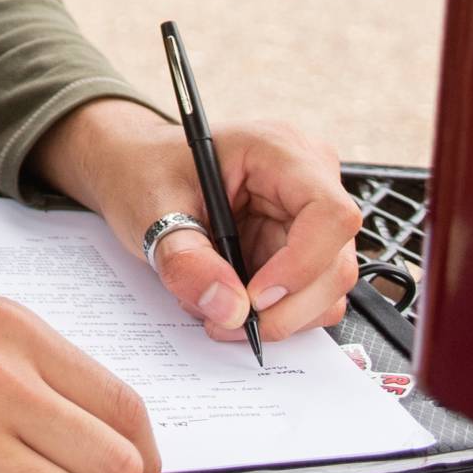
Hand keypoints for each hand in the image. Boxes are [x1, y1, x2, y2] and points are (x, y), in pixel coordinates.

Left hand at [35, 98, 360, 343]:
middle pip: (334, 264)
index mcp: (279, 151)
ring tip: (217, 308)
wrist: (138, 169)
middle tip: (226, 321)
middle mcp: (308, 181)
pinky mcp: (301, 248)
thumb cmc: (146, 170)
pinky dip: (274, 314)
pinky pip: (308, 297)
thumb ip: (186, 259)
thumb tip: (231, 310)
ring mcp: (309, 217)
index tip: (254, 296)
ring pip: (327, 290)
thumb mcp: (152, 208)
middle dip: (284, 307)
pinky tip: (230, 299)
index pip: (330, 214)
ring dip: (277, 317)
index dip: (302, 265)